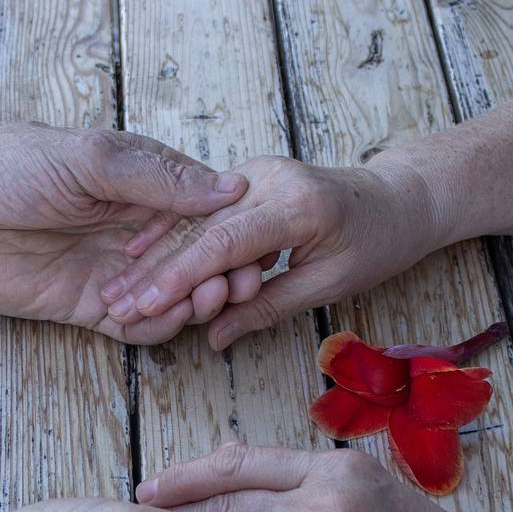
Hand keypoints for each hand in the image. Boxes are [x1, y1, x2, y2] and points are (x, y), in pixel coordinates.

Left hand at [0, 122, 267, 343]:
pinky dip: (157, 328)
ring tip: (201, 302)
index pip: (205, 212)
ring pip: (172, 296)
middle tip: (233, 283)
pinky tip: (164, 320)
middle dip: (218, 273)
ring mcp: (113, 271)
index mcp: (142, 184)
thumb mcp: (90, 158)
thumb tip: (229, 188)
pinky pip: (136, 327)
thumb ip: (156, 177)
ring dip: (191, 302)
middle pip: (196, 259)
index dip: (231, 232)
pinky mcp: (88, 307)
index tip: (253, 246)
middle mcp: (134, 229)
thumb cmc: (8, 167)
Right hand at [99, 155, 449, 348]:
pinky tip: (135, 253)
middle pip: (198, 229)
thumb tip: (215, 338)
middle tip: (115, 305)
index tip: (144, 306)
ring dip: (152, 255)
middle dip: (153, 271)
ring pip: (193, 218)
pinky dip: (169, 233)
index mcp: (296, 205)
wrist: (397, 199)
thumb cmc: (375, 245)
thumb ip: (266, 307)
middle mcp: (269, 179)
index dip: (178, 278)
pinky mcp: (247, 178)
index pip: (222, 244)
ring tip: (117, 289)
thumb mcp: (328, 285)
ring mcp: (256, 173)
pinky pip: (202, 209)